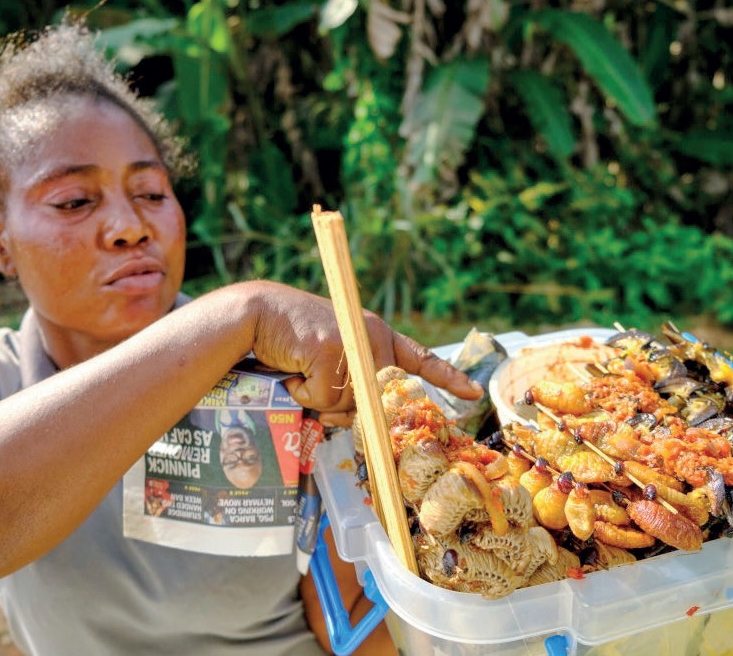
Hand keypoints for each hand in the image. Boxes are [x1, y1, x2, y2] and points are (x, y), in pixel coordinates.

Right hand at [247, 282, 481, 425]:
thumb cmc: (293, 340)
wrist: (259, 312)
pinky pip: (322, 397)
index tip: (473, 393)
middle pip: (374, 399)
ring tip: (300, 369)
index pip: (419, 358)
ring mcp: (353, 341)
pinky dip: (302, 392)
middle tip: (313, 383)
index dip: (446, 377)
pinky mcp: (331, 349)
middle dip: (340, 404)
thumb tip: (361, 420)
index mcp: (377, 335)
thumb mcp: (334, 358)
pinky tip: (292, 368)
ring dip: (317, 398)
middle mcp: (372, 335)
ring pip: (346, 402)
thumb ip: (354, 383)